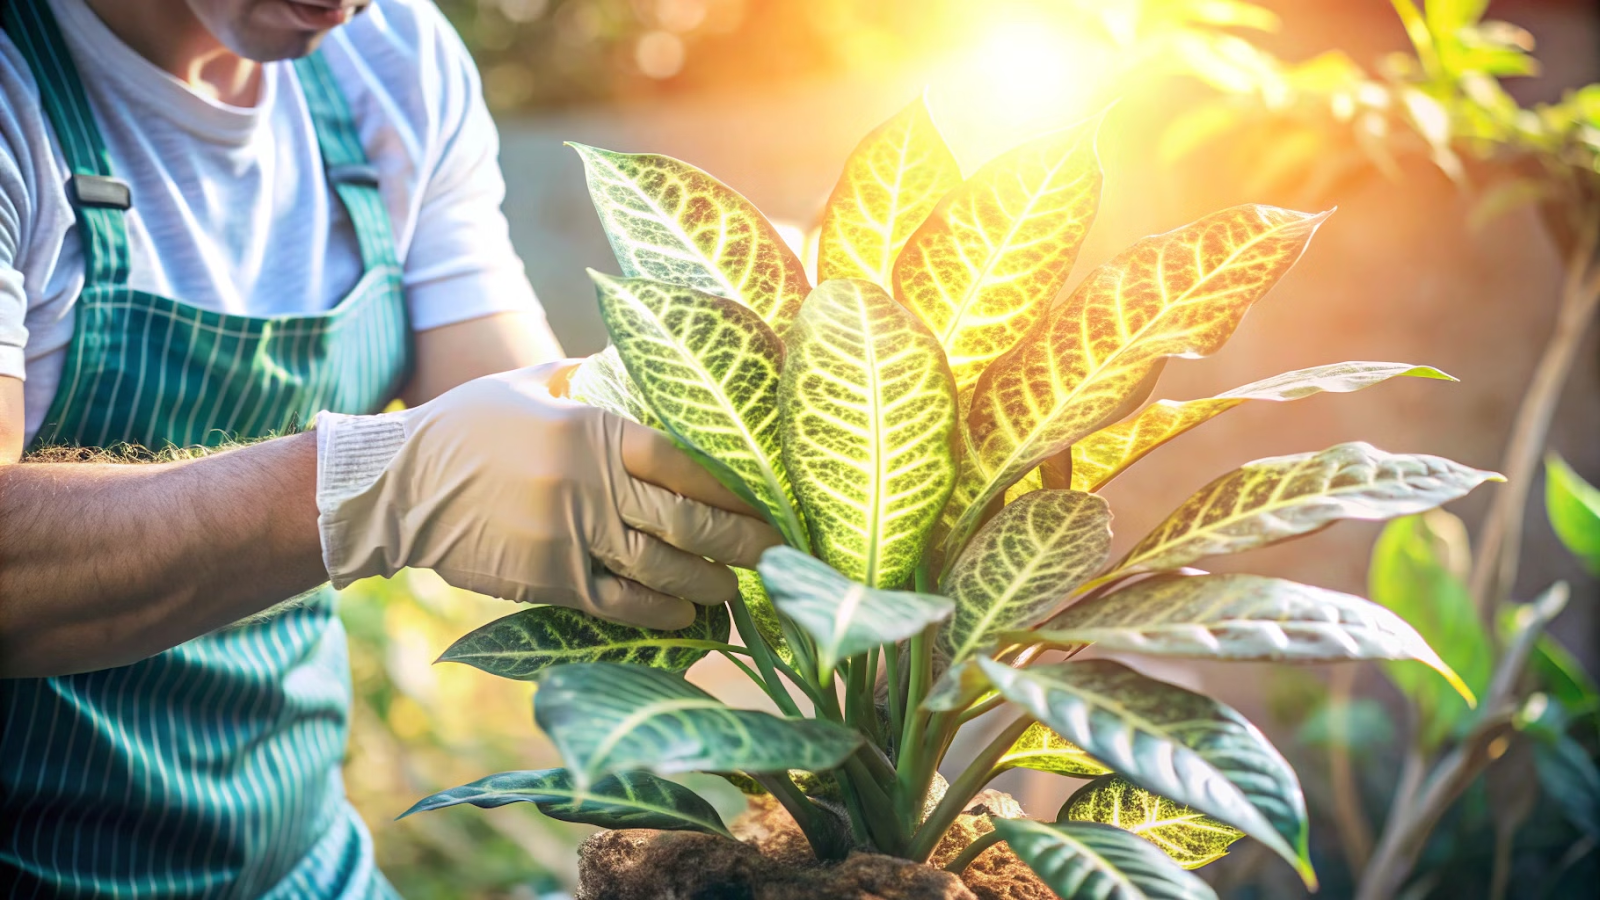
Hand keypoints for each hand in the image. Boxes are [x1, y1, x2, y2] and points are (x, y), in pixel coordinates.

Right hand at [315, 361, 781, 628]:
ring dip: (711, 581)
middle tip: (781, 551)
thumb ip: (591, 376)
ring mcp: (571, 537)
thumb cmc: (468, 426)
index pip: (685, 458)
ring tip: (741, 586)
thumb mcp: (531, 383)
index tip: (771, 493)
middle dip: (744, 539)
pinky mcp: (550, 580)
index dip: (735, 482)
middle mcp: (590, 485)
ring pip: (663, 567)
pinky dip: (662, 612)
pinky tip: (689, 614)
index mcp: (592, 429)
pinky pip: (621, 603)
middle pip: (688, 519)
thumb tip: (638, 361)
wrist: (398, 487)